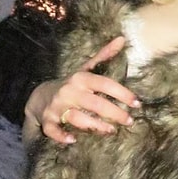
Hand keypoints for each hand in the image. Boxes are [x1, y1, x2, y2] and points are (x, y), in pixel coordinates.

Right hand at [25, 36, 140, 144]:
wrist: (40, 96)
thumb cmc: (72, 84)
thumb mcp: (86, 69)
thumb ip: (104, 56)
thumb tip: (122, 39)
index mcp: (81, 78)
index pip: (105, 84)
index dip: (122, 93)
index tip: (137, 103)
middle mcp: (70, 91)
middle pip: (95, 103)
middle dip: (114, 113)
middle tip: (129, 121)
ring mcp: (57, 106)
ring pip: (77, 118)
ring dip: (94, 126)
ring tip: (111, 131)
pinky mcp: (48, 120)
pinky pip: (53, 130)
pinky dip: (61, 136)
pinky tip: (73, 140)